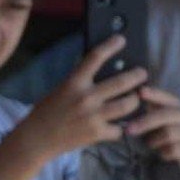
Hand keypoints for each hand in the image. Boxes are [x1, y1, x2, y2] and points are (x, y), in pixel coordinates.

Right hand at [8, 38, 149, 168]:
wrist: (37, 139)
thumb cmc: (47, 112)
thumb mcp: (61, 89)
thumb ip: (80, 81)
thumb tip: (101, 72)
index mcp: (74, 82)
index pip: (96, 57)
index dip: (111, 46)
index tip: (121, 40)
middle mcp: (86, 97)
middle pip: (122, 82)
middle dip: (137, 76)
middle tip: (142, 74)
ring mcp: (93, 116)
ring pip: (127, 105)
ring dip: (135, 100)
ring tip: (136, 98)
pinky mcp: (96, 134)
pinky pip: (119, 129)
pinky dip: (122, 128)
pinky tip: (122, 125)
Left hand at [124, 84, 179, 168]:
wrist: (168, 166)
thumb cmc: (155, 142)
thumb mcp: (148, 126)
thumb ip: (144, 112)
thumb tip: (135, 95)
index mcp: (176, 108)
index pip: (167, 98)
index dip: (155, 94)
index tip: (140, 92)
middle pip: (166, 115)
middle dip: (146, 122)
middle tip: (129, 130)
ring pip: (169, 132)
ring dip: (154, 141)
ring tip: (148, 147)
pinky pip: (174, 148)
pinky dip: (163, 152)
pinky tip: (159, 156)